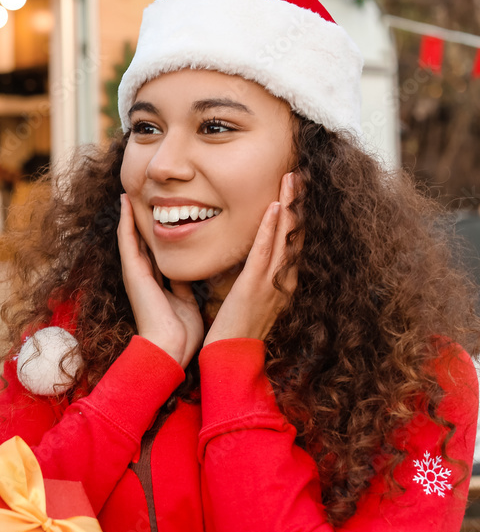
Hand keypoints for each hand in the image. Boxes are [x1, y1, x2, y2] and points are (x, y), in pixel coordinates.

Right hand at [118, 194, 202, 367]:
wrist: (170, 348)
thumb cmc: (181, 332)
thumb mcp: (187, 302)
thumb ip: (185, 287)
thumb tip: (189, 274)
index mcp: (156, 283)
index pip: (152, 253)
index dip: (152, 235)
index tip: (155, 216)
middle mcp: (142, 276)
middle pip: (138, 242)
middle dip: (136, 222)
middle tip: (134, 198)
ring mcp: (135, 274)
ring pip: (129, 238)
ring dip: (127, 216)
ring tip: (125, 196)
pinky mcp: (132, 272)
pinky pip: (127, 241)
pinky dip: (125, 222)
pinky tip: (125, 204)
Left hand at [204, 172, 300, 345]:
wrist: (231, 358)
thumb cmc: (236, 331)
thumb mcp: (250, 299)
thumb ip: (253, 279)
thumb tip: (251, 263)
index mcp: (281, 281)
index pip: (293, 240)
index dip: (297, 214)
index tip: (298, 189)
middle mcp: (283, 279)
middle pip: (296, 233)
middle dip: (299, 202)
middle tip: (301, 173)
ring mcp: (272, 282)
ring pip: (285, 236)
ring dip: (289, 205)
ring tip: (292, 179)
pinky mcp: (255, 286)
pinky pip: (265, 252)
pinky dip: (270, 228)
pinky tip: (274, 208)